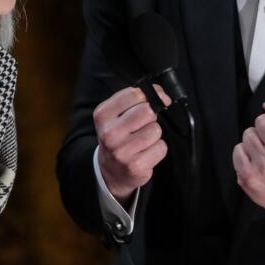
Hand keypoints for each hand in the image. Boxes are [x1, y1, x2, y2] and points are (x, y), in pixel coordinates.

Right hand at [94, 85, 171, 201]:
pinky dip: (158, 149)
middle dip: (151, 116)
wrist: (111, 170)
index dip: (148, 95)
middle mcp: (109, 133)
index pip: (134, 94)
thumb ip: (136, 99)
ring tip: (144, 140)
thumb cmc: (119, 137)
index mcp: (103, 115)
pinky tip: (147, 152)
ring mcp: (122, 151)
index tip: (150, 101)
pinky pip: (161, 148)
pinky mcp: (135, 166)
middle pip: (147, 111)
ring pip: (155, 130)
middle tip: (145, 124)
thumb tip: (162, 95)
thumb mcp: (117, 114)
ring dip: (155, 134)